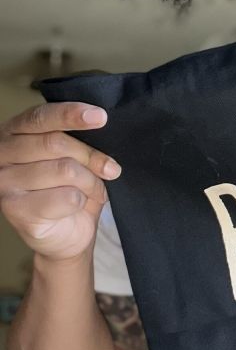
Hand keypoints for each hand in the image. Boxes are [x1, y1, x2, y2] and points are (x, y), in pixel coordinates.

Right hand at [0, 103, 120, 261]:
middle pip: (55, 143)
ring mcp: (4, 182)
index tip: (100, 116)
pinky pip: (65, 197)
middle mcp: (2, 154)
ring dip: (90, 182)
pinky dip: (82, 201)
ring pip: (65, 170)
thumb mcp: (75, 157)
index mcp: (14, 132)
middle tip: (111, 168)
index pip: (41, 117)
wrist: (65, 235)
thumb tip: (100, 123)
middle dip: (91, 156)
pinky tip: (79, 205)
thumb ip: (77, 139)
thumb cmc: (69, 189)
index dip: (70, 114)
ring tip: (95, 190)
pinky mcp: (15, 209)